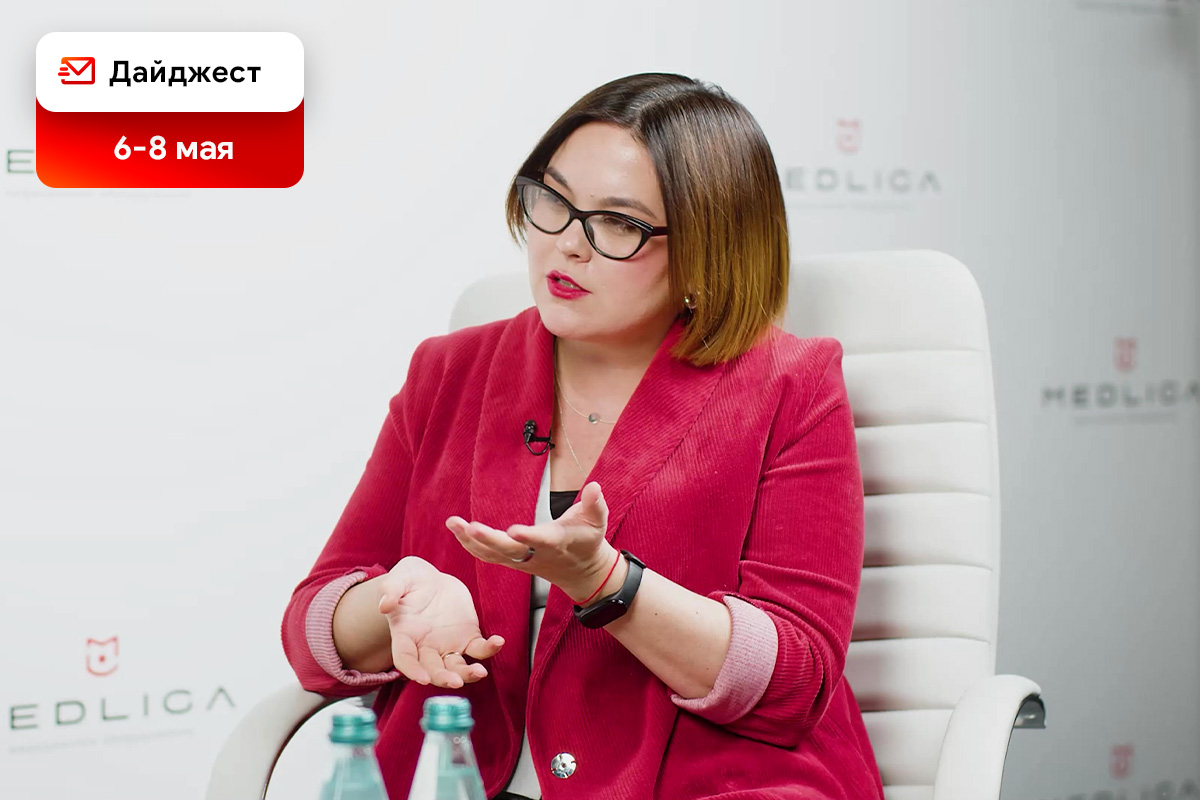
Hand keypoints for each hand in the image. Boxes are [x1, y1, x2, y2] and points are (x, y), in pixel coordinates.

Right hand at [377, 556, 504, 687]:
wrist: (429, 580)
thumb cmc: (408, 582)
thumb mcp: (397, 580)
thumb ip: (390, 590)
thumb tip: (384, 604)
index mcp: (405, 637)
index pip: (405, 660)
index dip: (412, 671)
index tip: (422, 679)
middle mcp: (426, 647)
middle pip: (433, 670)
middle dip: (443, 678)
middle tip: (455, 682)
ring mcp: (448, 645)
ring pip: (457, 666)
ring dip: (468, 673)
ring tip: (480, 672)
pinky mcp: (467, 636)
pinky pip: (479, 648)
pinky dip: (489, 649)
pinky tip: (498, 642)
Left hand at [445, 480, 616, 602]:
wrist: (582, 572)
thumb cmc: (588, 541)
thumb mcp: (598, 521)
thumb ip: (595, 504)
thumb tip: (594, 486)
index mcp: (558, 543)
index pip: (542, 541)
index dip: (529, 537)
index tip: (513, 531)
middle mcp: (537, 555)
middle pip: (510, 551)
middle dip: (490, 540)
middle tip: (471, 527)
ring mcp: (522, 561)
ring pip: (494, 555)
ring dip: (471, 541)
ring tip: (453, 523)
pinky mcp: (513, 562)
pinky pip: (488, 556)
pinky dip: (471, 545)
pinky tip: (457, 530)